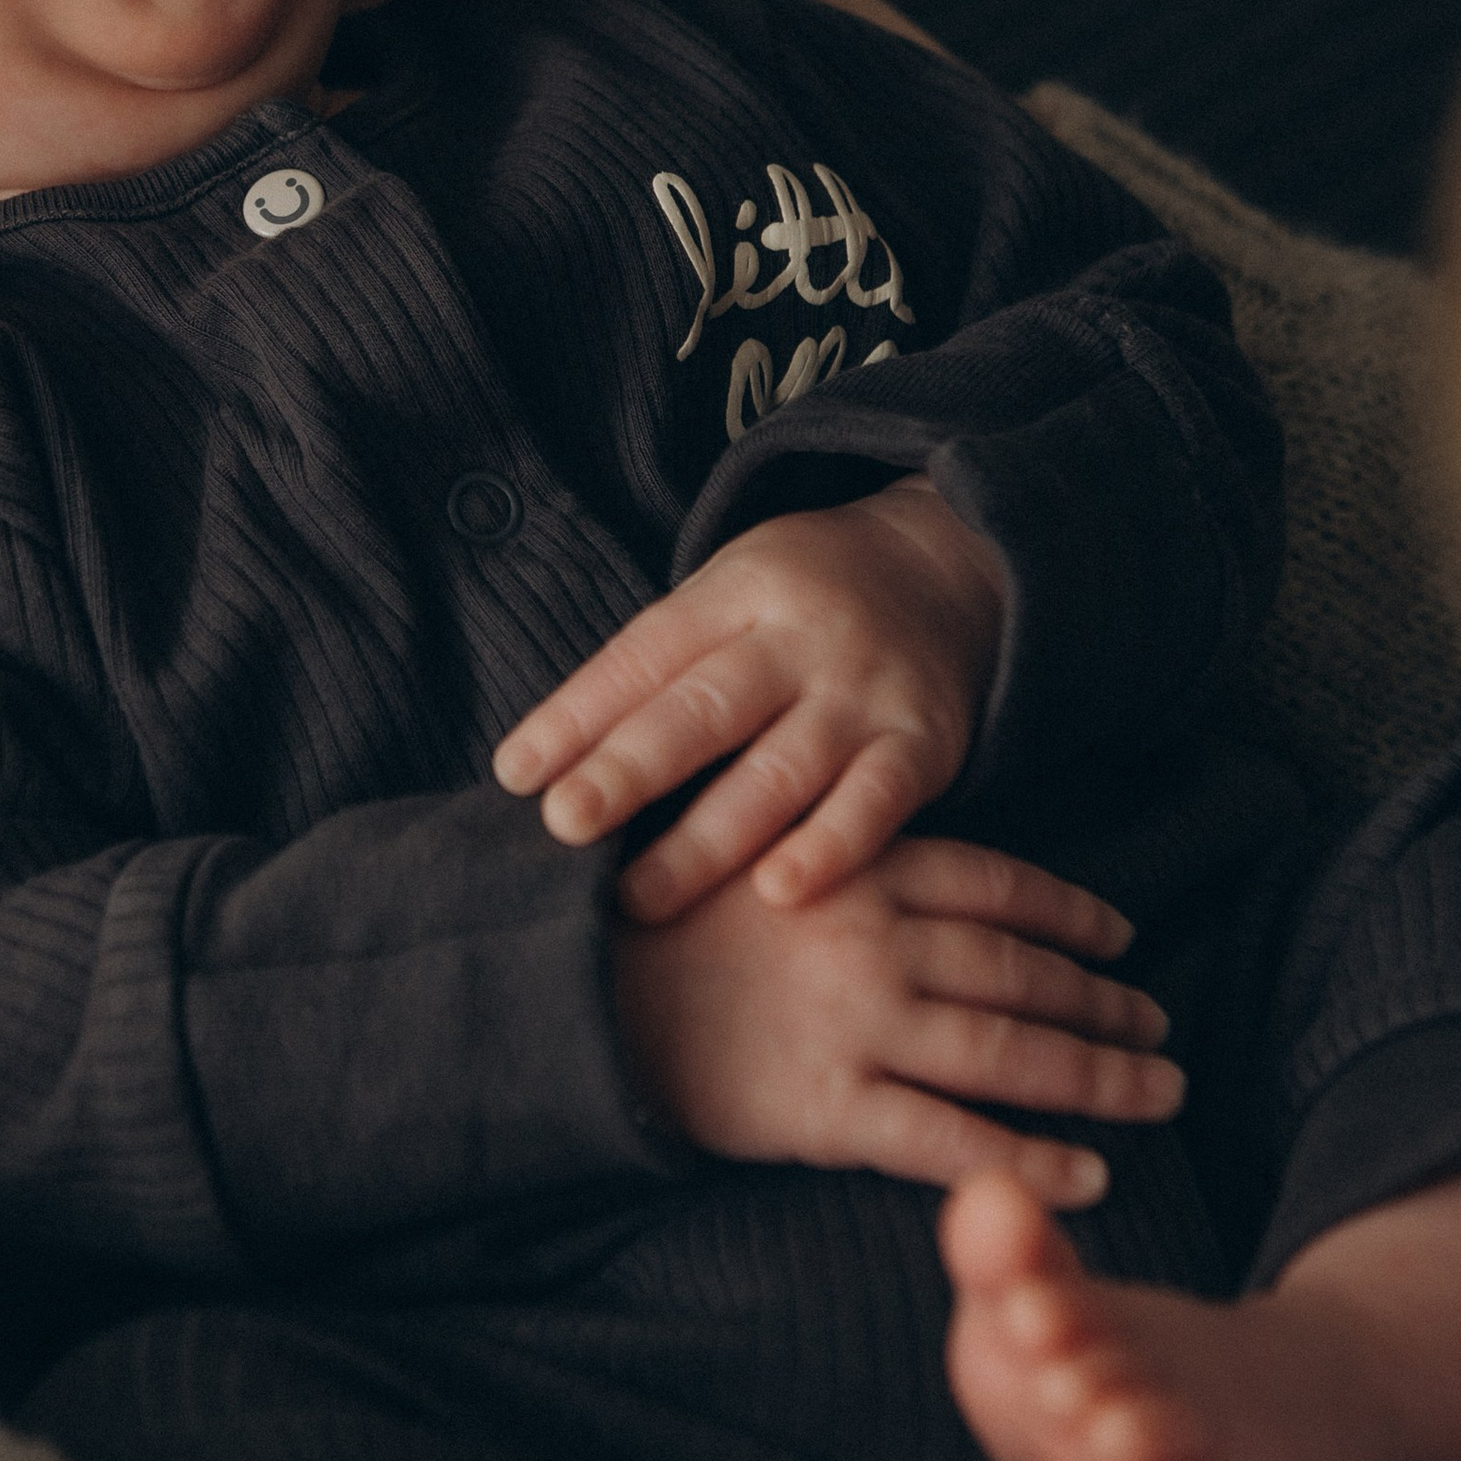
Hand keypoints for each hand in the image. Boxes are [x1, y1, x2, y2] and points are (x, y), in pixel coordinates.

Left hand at [494, 481, 1006, 920]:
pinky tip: (780, 892)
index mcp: (736, 592)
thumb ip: (656, 670)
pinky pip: (876, 801)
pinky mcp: (923, 743)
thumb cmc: (797, 606)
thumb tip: (542, 765)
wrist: (944, 565)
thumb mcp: (727, 597)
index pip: (646, 654)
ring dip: (708, 838)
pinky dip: (830, 847)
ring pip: (781, 768)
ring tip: (641, 894)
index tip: (516, 774)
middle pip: (706, 708)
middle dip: (630, 769)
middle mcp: (800, 639)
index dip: (579, 713)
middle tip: (565, 823)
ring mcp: (863, 691)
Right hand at [612, 838, 1170, 1206]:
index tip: (1121, 938)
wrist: (569, 985)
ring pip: (1011, 1053)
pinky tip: (1090, 1174)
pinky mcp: (829, 1108)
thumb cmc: (654, 913)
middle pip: (1025, 973)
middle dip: (1105, 1004)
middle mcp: (875, 941)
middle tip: (1159, 1027)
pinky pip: (954, 1140)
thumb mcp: (749, 843)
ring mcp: (856, 1025)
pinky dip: (1031, 1159)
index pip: (1001, 885)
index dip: (1072, 915)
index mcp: (858, 866)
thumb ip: (834, 853)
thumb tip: (910, 869)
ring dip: (1100, 1076)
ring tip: (1156, 1094)